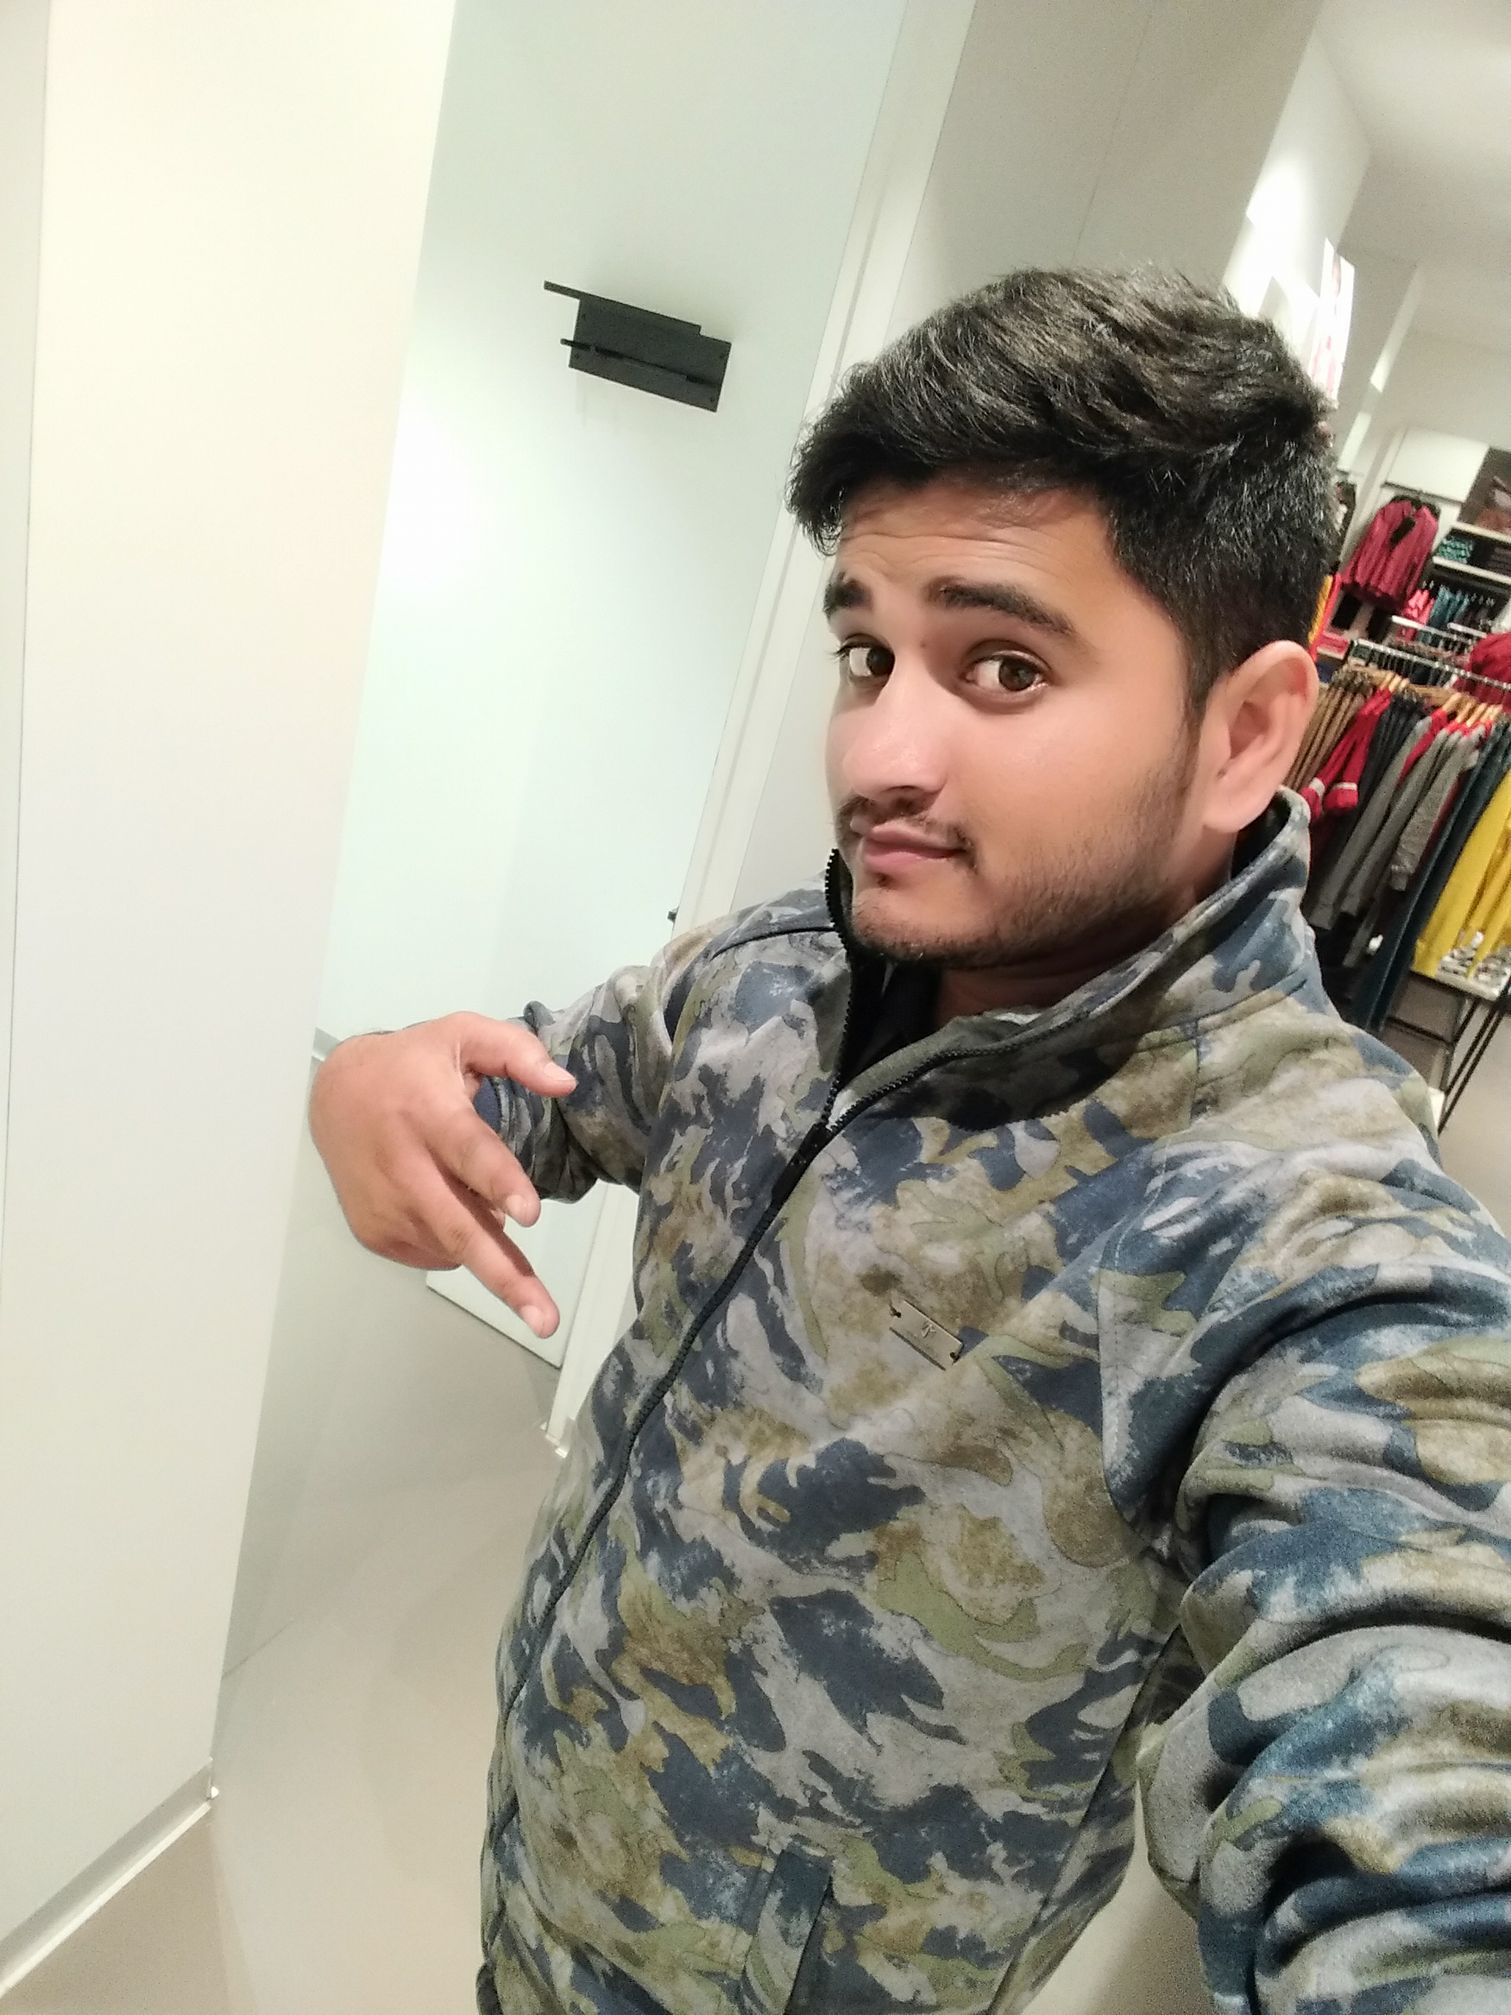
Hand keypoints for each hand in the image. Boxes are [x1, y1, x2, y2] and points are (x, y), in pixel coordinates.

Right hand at [309, 1013, 575, 1337]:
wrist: (335, 1094)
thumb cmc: (413, 1063)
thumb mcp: (463, 1035)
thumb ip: (517, 1052)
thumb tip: (566, 1085)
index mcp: (430, 1114)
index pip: (468, 1152)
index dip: (498, 1183)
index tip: (528, 1214)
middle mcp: (402, 1167)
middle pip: (459, 1228)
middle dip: (505, 1277)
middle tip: (545, 1320)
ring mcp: (384, 1207)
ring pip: (453, 1246)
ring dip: (490, 1244)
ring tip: (496, 1205)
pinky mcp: (374, 1232)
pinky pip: (435, 1253)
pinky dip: (458, 1240)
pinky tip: (451, 1201)